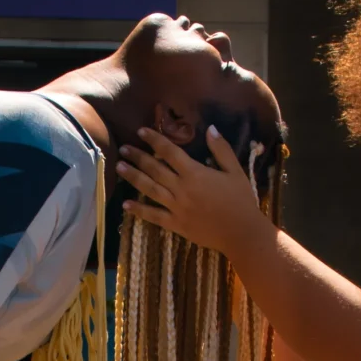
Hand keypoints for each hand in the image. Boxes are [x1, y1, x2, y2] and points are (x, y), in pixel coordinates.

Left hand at [118, 125, 263, 255]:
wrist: (242, 233)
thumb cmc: (241, 200)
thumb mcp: (235, 171)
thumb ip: (221, 149)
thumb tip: (210, 128)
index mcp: (195, 173)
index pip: (169, 151)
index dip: (154, 140)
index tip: (141, 131)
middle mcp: (181, 188)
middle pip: (154, 169)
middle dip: (137, 157)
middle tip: (123, 148)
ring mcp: (176, 207)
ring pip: (149, 189)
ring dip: (133, 177)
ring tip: (118, 167)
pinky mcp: (176, 224)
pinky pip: (153, 216)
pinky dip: (139, 210)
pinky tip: (125, 204)